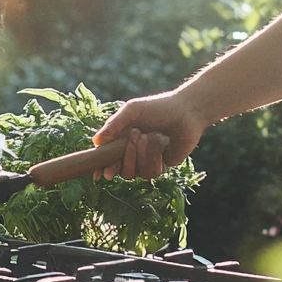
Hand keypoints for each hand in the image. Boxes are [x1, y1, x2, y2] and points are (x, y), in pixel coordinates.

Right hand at [93, 88, 208, 179]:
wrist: (186, 112)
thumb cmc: (158, 108)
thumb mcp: (132, 110)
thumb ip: (113, 125)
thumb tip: (96, 142)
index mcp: (121, 141)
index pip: (107, 160)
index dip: (101, 168)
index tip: (98, 174)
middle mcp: (132, 154)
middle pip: (120, 171)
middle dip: (126, 155)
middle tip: (136, 135)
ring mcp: (146, 162)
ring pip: (135, 173)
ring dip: (142, 154)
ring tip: (152, 136)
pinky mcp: (161, 167)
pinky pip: (151, 173)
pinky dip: (154, 158)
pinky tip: (163, 145)